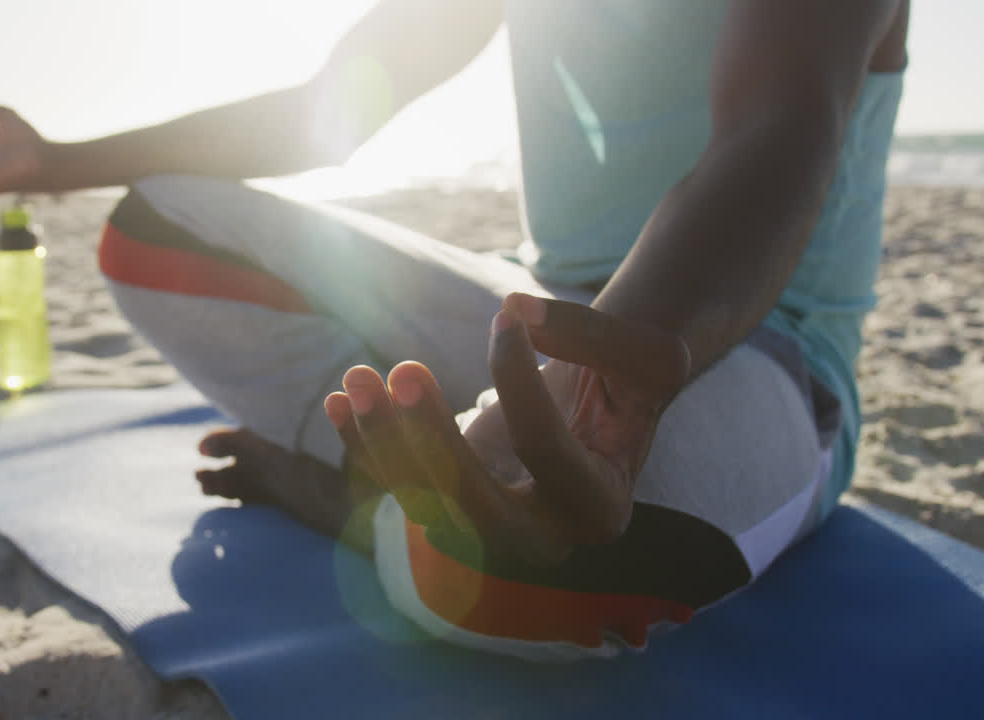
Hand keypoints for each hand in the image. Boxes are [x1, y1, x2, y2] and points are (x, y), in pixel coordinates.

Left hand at [324, 293, 689, 565]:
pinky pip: (401, 489)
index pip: (546, 450)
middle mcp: (543, 539)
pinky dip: (366, 447)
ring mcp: (491, 532)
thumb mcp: (644, 352)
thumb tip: (515, 312)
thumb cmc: (631, 377)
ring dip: (385, 442)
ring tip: (358, 378)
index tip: (505, 314)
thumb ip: (591, 334)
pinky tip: (340, 399)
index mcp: (600, 510)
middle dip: (431, 445)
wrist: (606, 400)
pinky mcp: (452, 507)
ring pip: (424, 505)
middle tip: (403, 372)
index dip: (519, 380)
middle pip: (475, 511)